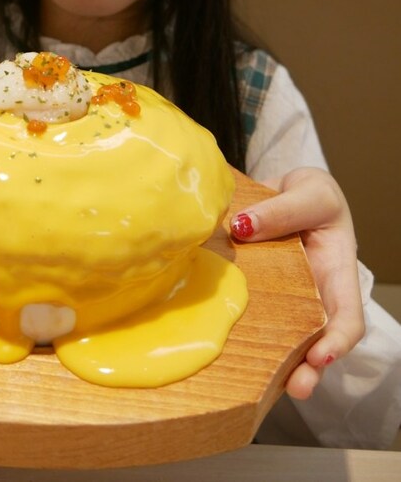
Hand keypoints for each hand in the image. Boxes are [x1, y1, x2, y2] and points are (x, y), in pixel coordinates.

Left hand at [230, 167, 364, 399]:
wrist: (285, 189)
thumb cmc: (309, 194)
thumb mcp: (308, 191)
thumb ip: (283, 209)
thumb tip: (244, 226)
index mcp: (336, 273)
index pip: (348, 315)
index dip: (338, 339)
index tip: (321, 353)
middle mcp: (313, 294)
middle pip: (317, 341)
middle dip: (309, 368)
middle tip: (294, 386)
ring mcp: (285, 299)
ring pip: (284, 338)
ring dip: (276, 364)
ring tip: (263, 384)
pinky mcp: (258, 295)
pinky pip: (252, 317)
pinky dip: (243, 335)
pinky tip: (227, 349)